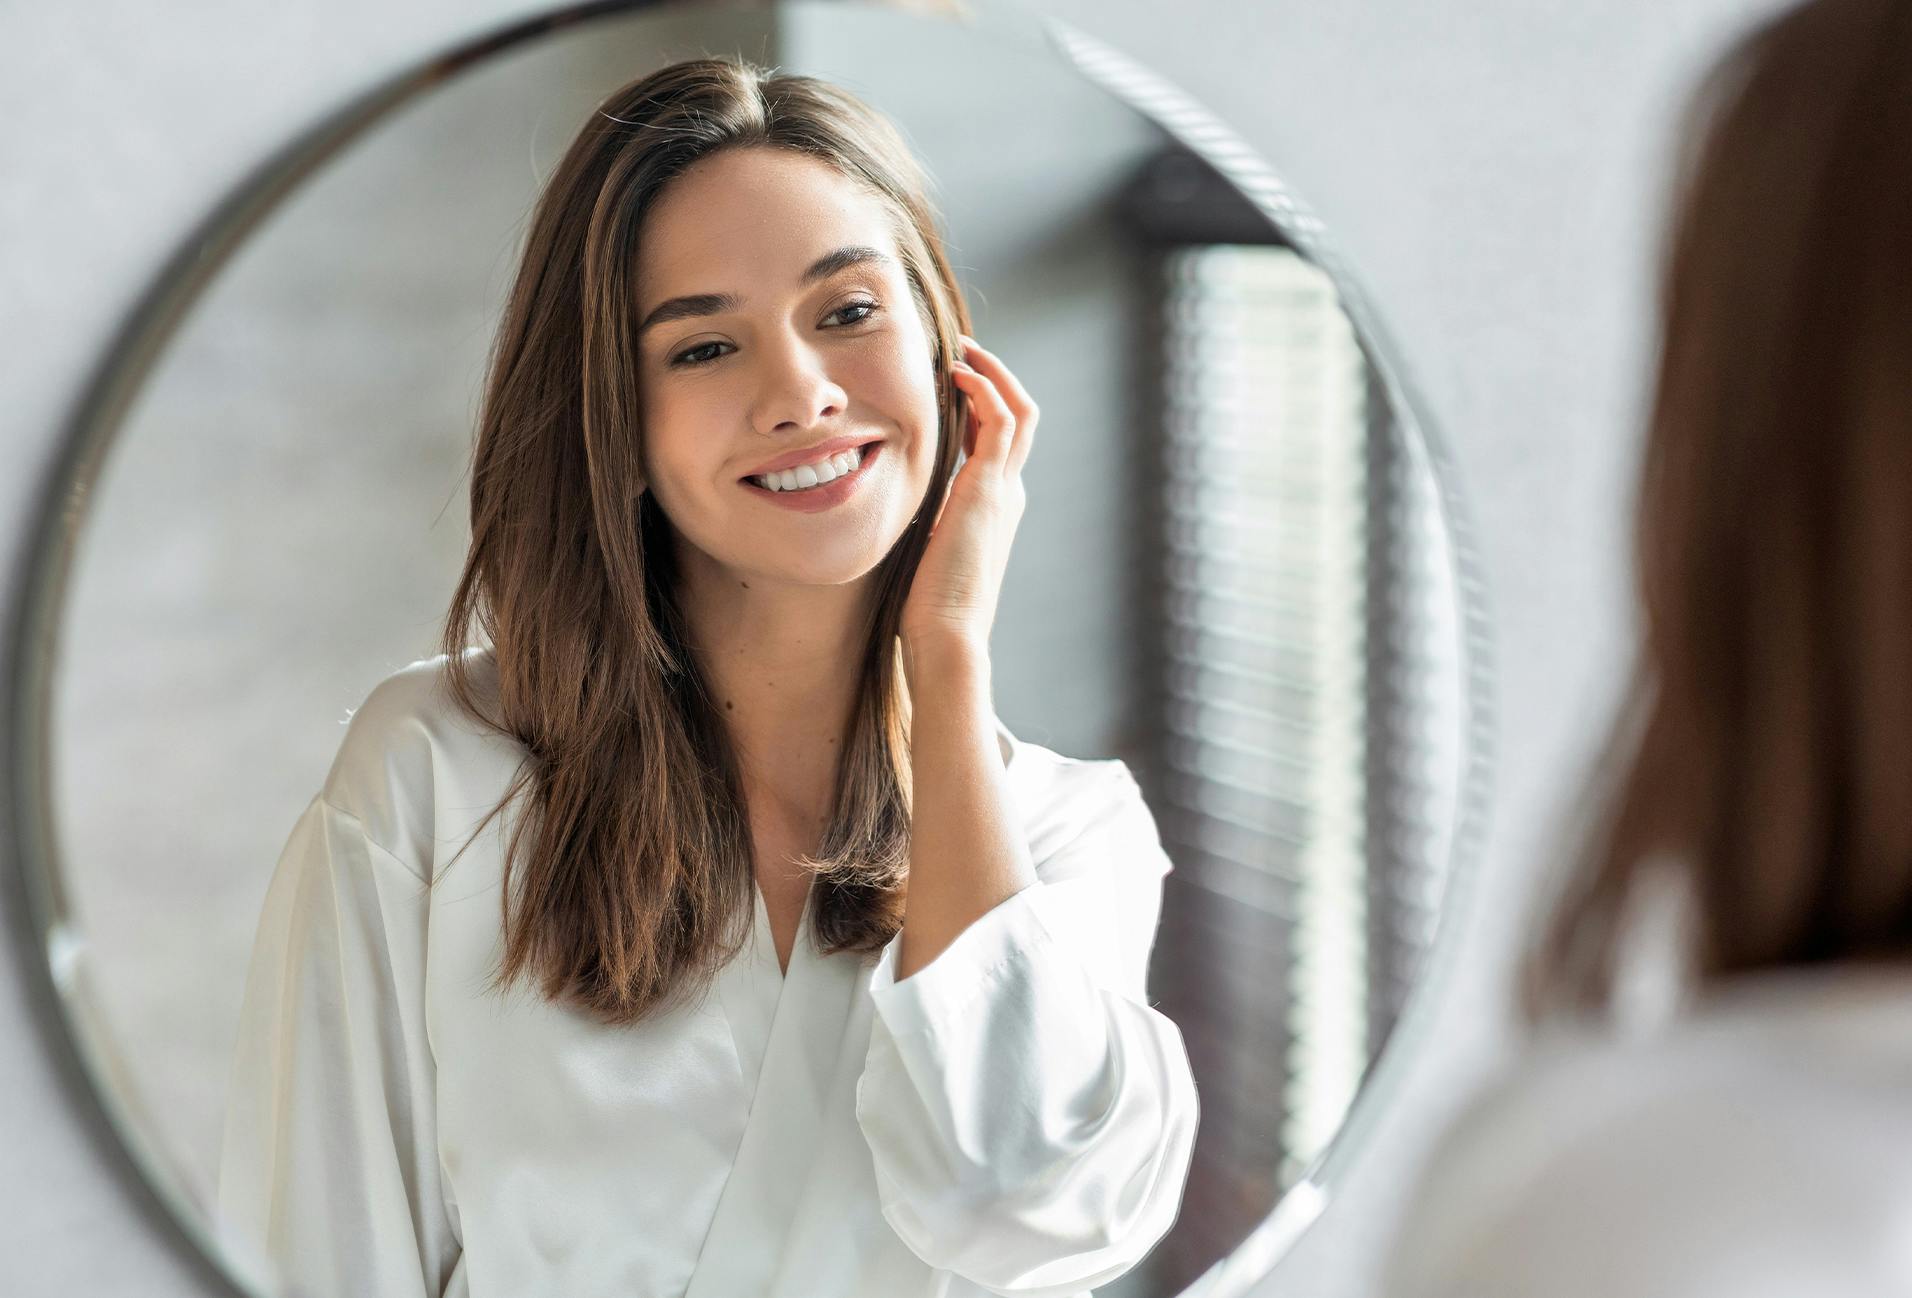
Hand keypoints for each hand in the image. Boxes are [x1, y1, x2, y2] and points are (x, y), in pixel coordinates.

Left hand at [898, 335, 1037, 675]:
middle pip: (1019, 419)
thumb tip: (892, 514)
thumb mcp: (923, 553)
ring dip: (994, 374)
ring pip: (1020, 411)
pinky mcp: (991, 487)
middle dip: (994, 380)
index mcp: (991, 509)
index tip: (949, 385)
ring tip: (962, 351)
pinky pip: (1001, 419)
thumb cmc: (927, 608)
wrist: (947, 635)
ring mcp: (1004, 489)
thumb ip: (920, 525)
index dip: (976, 409)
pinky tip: (959, 374)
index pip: (994, 443)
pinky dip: (985, 389)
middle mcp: (1006, 494)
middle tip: (962, 353)